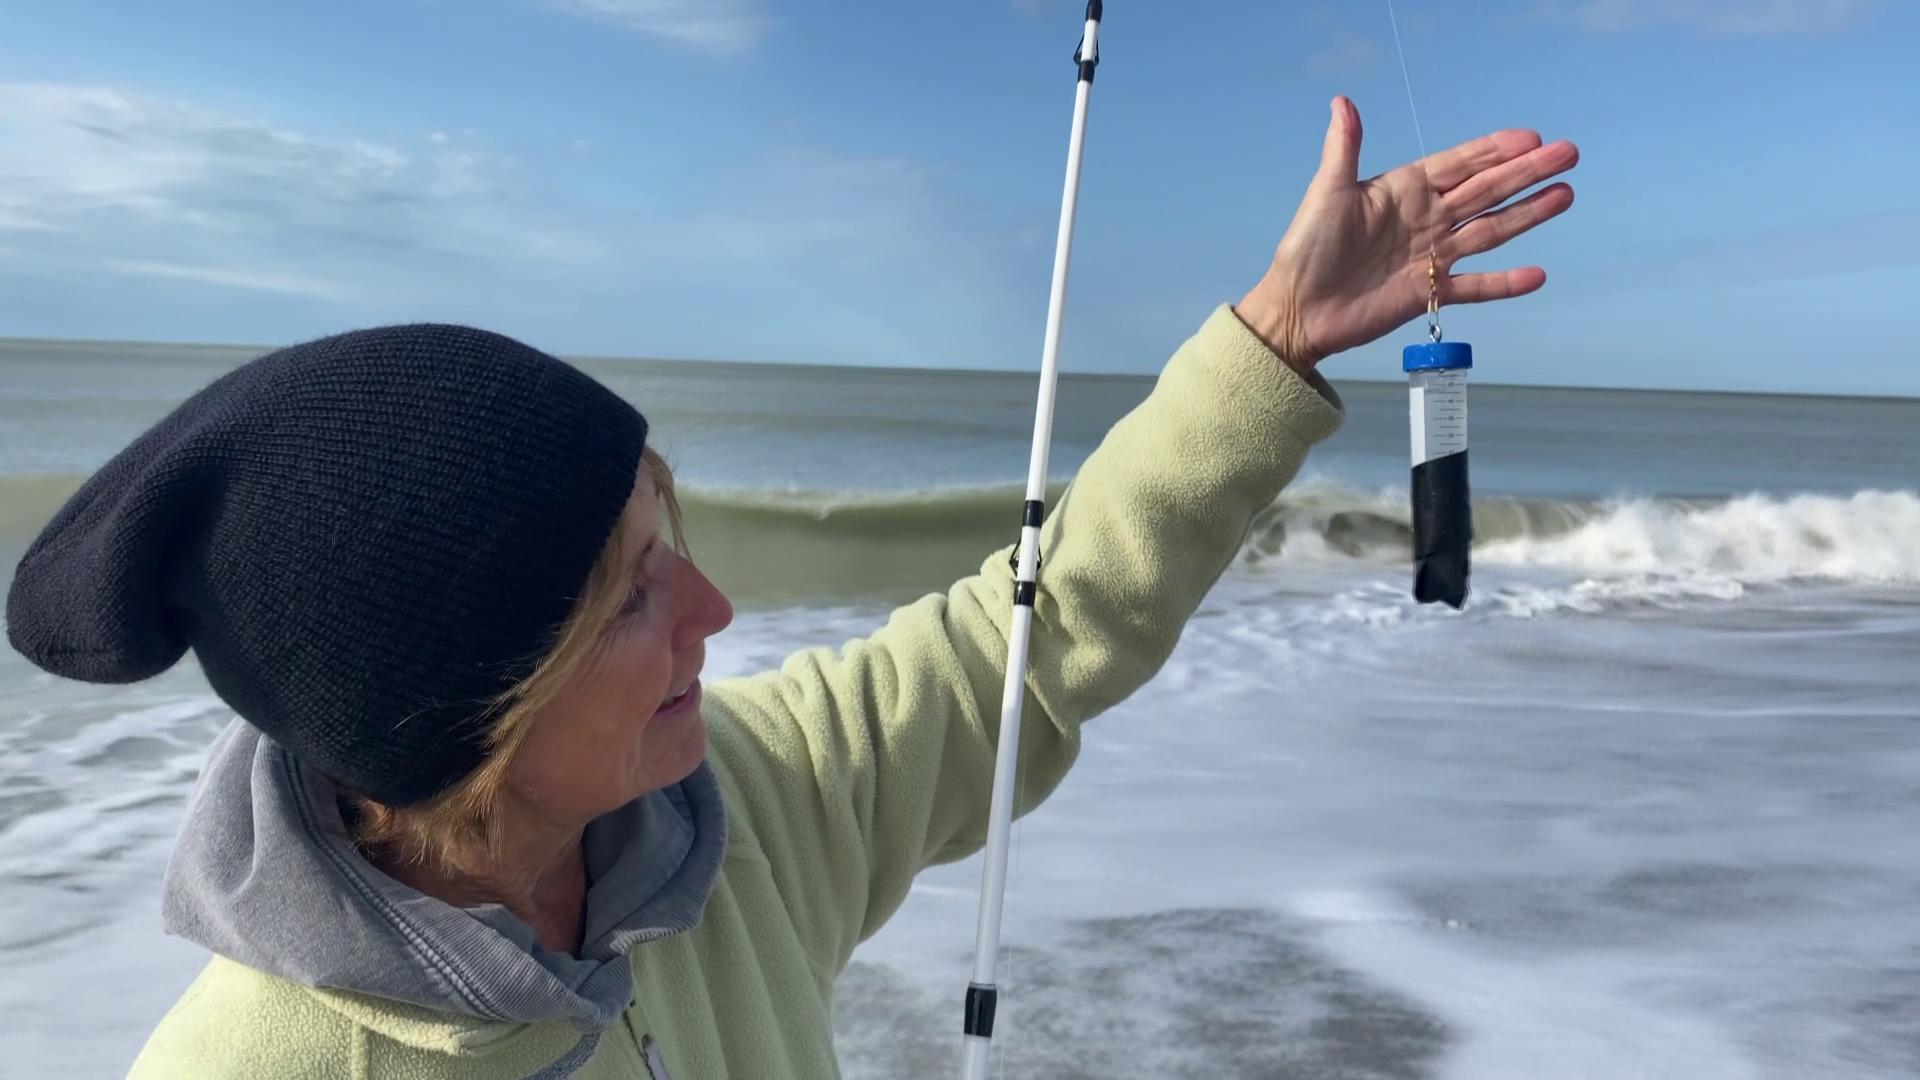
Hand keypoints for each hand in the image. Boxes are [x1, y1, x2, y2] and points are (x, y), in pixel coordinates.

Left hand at [1235, 96, 1578, 371]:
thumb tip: (1343, 101)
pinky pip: (1476, 287)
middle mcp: (1426, 218)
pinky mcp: (1429, 293)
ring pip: (1490, 230)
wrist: (1297, 309)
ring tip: (1565, 195)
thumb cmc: (1307, 248)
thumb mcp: (1327, 193)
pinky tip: (1537, 275)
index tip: (1531, 138)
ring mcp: (1432, 256)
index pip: (1460, 164)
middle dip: (1527, 172)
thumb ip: (1344, 149)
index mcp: (1405, 190)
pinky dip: (1505, 283)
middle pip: (1486, 191)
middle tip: (1568, 155)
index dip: (1495, 150)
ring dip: (1528, 214)